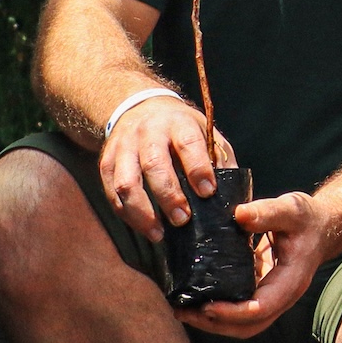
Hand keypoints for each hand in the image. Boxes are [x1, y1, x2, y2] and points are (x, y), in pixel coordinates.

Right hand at [99, 93, 233, 241]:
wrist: (138, 108)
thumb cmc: (180, 128)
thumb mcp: (205, 131)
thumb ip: (220, 159)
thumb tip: (235, 196)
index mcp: (178, 123)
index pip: (187, 143)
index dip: (197, 168)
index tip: (208, 192)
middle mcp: (148, 133)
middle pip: (154, 165)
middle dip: (169, 196)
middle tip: (183, 220)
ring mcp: (123, 147)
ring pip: (126, 183)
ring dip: (142, 212)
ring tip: (159, 234)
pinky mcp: (106, 163)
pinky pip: (112, 193)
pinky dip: (126, 214)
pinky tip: (143, 228)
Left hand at [188, 190, 328, 337]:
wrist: (322, 227)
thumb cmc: (307, 218)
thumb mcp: (292, 209)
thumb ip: (268, 211)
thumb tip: (239, 214)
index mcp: (290, 282)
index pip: (261, 308)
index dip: (233, 312)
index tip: (207, 306)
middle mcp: (281, 297)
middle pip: (247, 326)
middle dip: (214, 325)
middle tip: (183, 312)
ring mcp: (269, 297)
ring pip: (241, 324)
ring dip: (211, 322)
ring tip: (181, 310)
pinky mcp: (259, 291)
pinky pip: (237, 310)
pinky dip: (215, 310)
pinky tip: (193, 297)